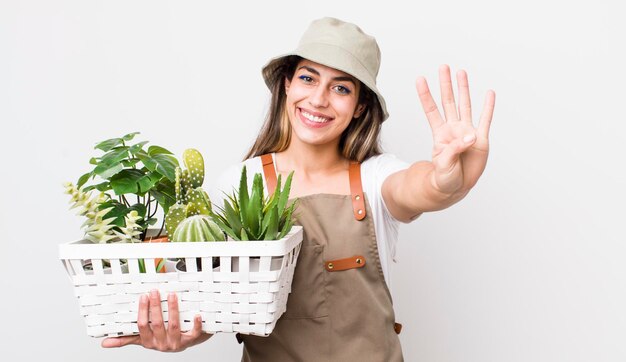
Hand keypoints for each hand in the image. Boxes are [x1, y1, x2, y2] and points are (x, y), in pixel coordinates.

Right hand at [101, 290, 210, 351]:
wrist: (186, 342)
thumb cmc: (162, 337)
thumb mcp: (143, 339)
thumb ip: (126, 339)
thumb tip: (104, 343)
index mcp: (149, 341)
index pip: (142, 326)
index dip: (143, 311)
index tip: (143, 296)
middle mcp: (162, 344)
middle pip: (157, 324)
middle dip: (155, 307)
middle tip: (155, 291)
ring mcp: (176, 343)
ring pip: (173, 326)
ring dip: (173, 310)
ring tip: (172, 295)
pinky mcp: (190, 341)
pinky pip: (194, 334)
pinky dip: (196, 324)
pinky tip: (196, 314)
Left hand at [416, 64, 495, 195]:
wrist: (456, 188)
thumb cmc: (444, 178)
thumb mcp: (443, 165)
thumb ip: (453, 150)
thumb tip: (469, 137)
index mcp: (440, 134)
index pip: (431, 110)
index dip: (425, 95)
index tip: (419, 79)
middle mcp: (453, 129)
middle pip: (448, 102)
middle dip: (446, 84)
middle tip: (444, 67)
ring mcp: (467, 132)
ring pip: (465, 106)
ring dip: (464, 89)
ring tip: (461, 72)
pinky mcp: (481, 140)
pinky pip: (486, 120)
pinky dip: (488, 107)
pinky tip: (489, 93)